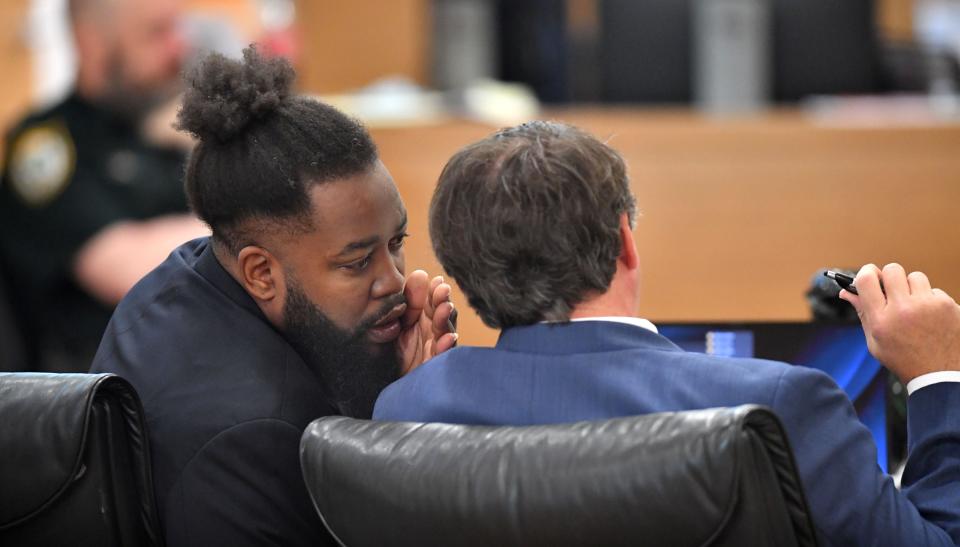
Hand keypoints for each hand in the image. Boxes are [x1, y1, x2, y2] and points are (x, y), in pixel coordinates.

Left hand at [396, 270, 457, 374]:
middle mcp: (432, 332)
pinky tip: (446, 337)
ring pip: (445, 332)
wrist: (379, 381)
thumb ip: (409, 300)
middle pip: (443, 314)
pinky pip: (441, 356)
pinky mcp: (433, 366)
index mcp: (423, 319)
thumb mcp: (397, 321)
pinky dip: (445, 346)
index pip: (433, 301)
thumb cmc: (389, 350)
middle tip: (442, 291)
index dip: (436, 291)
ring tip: (444, 308)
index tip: (437, 281)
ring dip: (446, 319)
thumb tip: (421, 274)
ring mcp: (435, 349)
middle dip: (443, 302)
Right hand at [840, 263, 959, 383]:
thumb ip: (862, 313)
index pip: (867, 279)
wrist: (940, 376)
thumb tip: (846, 292)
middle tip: (892, 291)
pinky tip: (930, 318)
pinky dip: (930, 301)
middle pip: (892, 270)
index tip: (869, 276)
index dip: (866, 273)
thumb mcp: (875, 341)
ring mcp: (929, 306)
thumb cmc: (904, 359)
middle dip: (890, 278)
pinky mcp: (948, 306)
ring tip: (914, 307)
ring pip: (915, 277)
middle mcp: (904, 309)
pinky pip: (934, 291)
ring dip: (912, 288)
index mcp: (881, 320)